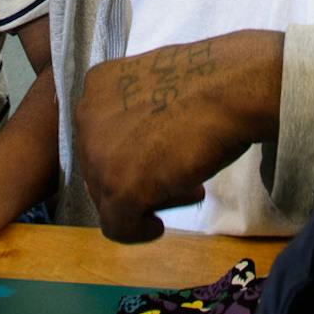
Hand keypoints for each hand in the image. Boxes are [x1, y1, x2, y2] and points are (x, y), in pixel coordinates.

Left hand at [74, 31, 284, 242]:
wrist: (227, 89)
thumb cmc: (208, 82)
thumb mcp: (159, 87)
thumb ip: (140, 112)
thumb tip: (144, 144)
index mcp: (98, 86)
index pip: (103, 134)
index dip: (133, 151)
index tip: (164, 155)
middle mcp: (87, 117)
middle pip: (102, 164)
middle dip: (137, 175)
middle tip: (177, 180)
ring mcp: (98, 154)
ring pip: (107, 195)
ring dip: (142, 199)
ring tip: (183, 194)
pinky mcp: (116, 188)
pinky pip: (117, 225)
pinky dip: (137, 231)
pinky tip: (158, 226)